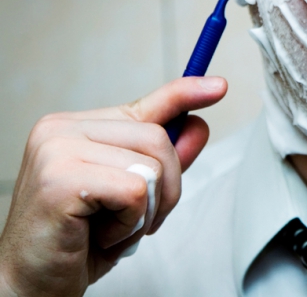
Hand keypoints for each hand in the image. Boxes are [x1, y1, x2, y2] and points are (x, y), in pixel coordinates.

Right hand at [0, 77, 226, 296]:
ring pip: (151, 165)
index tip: (219, 86)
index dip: (187, 93)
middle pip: (158, 138)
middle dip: (166, 187)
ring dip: (146, 209)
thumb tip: (198, 126)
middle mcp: (61, 128)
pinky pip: (135, 191)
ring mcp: (57, 149)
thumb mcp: (131, 196)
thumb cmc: (77, 242)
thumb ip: (162, 160)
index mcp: (76, 126)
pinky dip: (130, 222)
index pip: (146, 103)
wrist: (30, 287)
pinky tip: (99, 235)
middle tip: (134, 219)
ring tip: (109, 228)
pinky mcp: (61, 179)